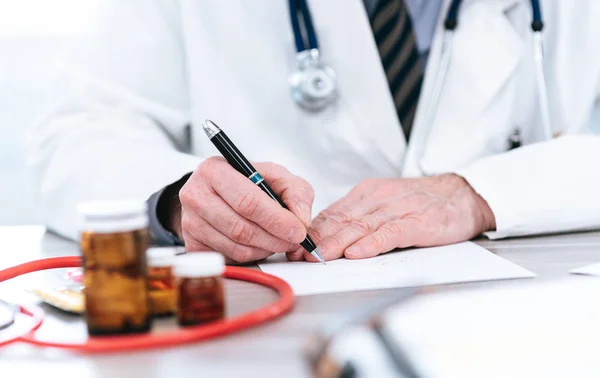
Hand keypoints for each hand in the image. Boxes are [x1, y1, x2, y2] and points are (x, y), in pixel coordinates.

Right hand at [176, 157, 313, 263]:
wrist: (218, 192)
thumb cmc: (247, 182)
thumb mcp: (276, 176)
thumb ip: (296, 192)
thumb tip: (301, 220)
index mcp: (214, 170)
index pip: (248, 201)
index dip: (277, 220)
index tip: (298, 231)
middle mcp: (195, 195)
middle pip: (241, 228)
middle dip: (275, 238)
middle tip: (293, 241)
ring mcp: (190, 222)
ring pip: (236, 247)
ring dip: (265, 249)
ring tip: (277, 240)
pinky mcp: (192, 245)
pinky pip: (229, 258)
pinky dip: (251, 255)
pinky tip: (259, 244)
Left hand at [288, 174, 494, 260]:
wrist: (462, 194)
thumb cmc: (421, 203)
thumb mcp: (384, 204)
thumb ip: (358, 218)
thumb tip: (326, 236)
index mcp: (366, 194)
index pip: (332, 213)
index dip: (311, 231)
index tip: (294, 245)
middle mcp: (378, 199)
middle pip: (342, 220)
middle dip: (317, 239)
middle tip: (299, 255)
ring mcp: (397, 209)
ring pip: (361, 226)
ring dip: (337, 243)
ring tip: (319, 257)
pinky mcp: (418, 222)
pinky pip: (391, 233)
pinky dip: (372, 244)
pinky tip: (357, 253)